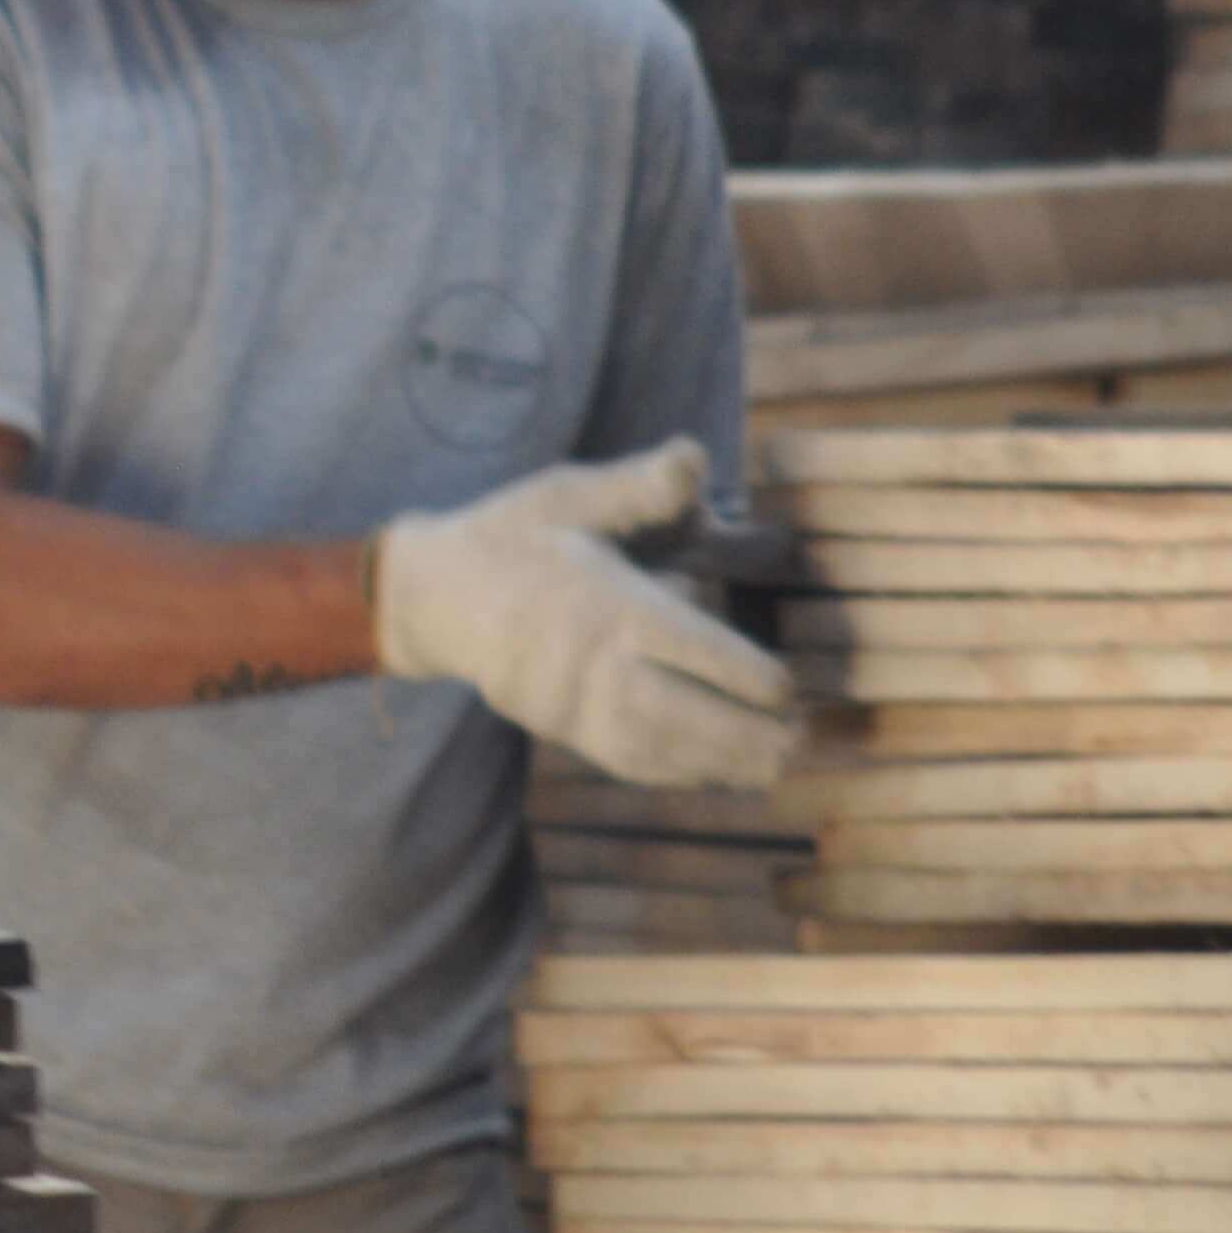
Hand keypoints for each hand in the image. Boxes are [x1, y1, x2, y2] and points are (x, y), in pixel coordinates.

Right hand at [373, 437, 797, 789]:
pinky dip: (676, 773)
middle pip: (680, 711)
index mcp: (601, 602)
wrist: (431, 594)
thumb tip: (696, 458)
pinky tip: (714, 773)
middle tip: (800, 739)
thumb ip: (638, 486)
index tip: (787, 686)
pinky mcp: (556, 727)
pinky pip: (624, 760)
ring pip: (656, 747)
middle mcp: (586, 663)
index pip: (688, 647)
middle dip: (745, 733)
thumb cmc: (513, 535)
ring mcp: (567, 703)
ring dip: (719, 763)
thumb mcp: (569, 495)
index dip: (744, 674)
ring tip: (773, 767)